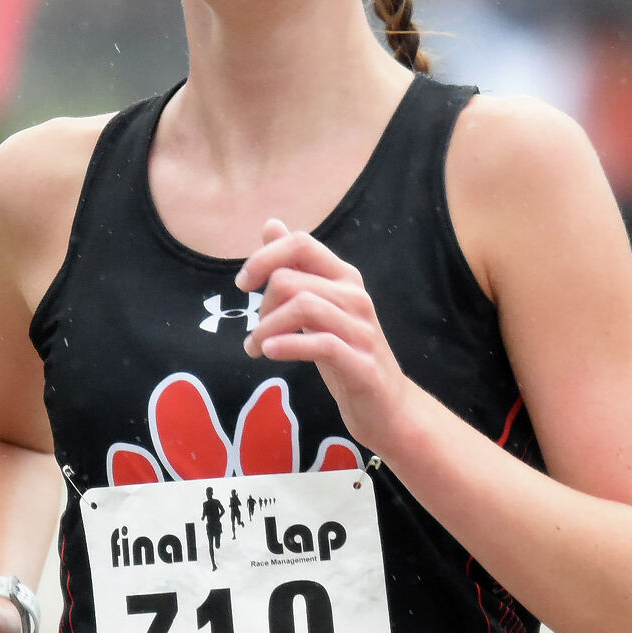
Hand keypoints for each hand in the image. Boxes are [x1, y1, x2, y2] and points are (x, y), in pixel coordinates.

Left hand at [238, 220, 411, 452]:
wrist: (387, 408)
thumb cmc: (346, 355)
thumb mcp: (319, 307)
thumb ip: (296, 268)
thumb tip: (271, 224)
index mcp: (345, 278)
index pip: (301, 243)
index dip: (264, 258)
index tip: (244, 284)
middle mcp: (356, 297)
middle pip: (291, 279)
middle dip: (261, 307)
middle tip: (254, 336)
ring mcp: (362, 330)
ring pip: (303, 306)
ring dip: (266, 329)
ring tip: (256, 349)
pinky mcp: (362, 364)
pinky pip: (320, 343)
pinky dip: (288, 345)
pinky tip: (270, 353)